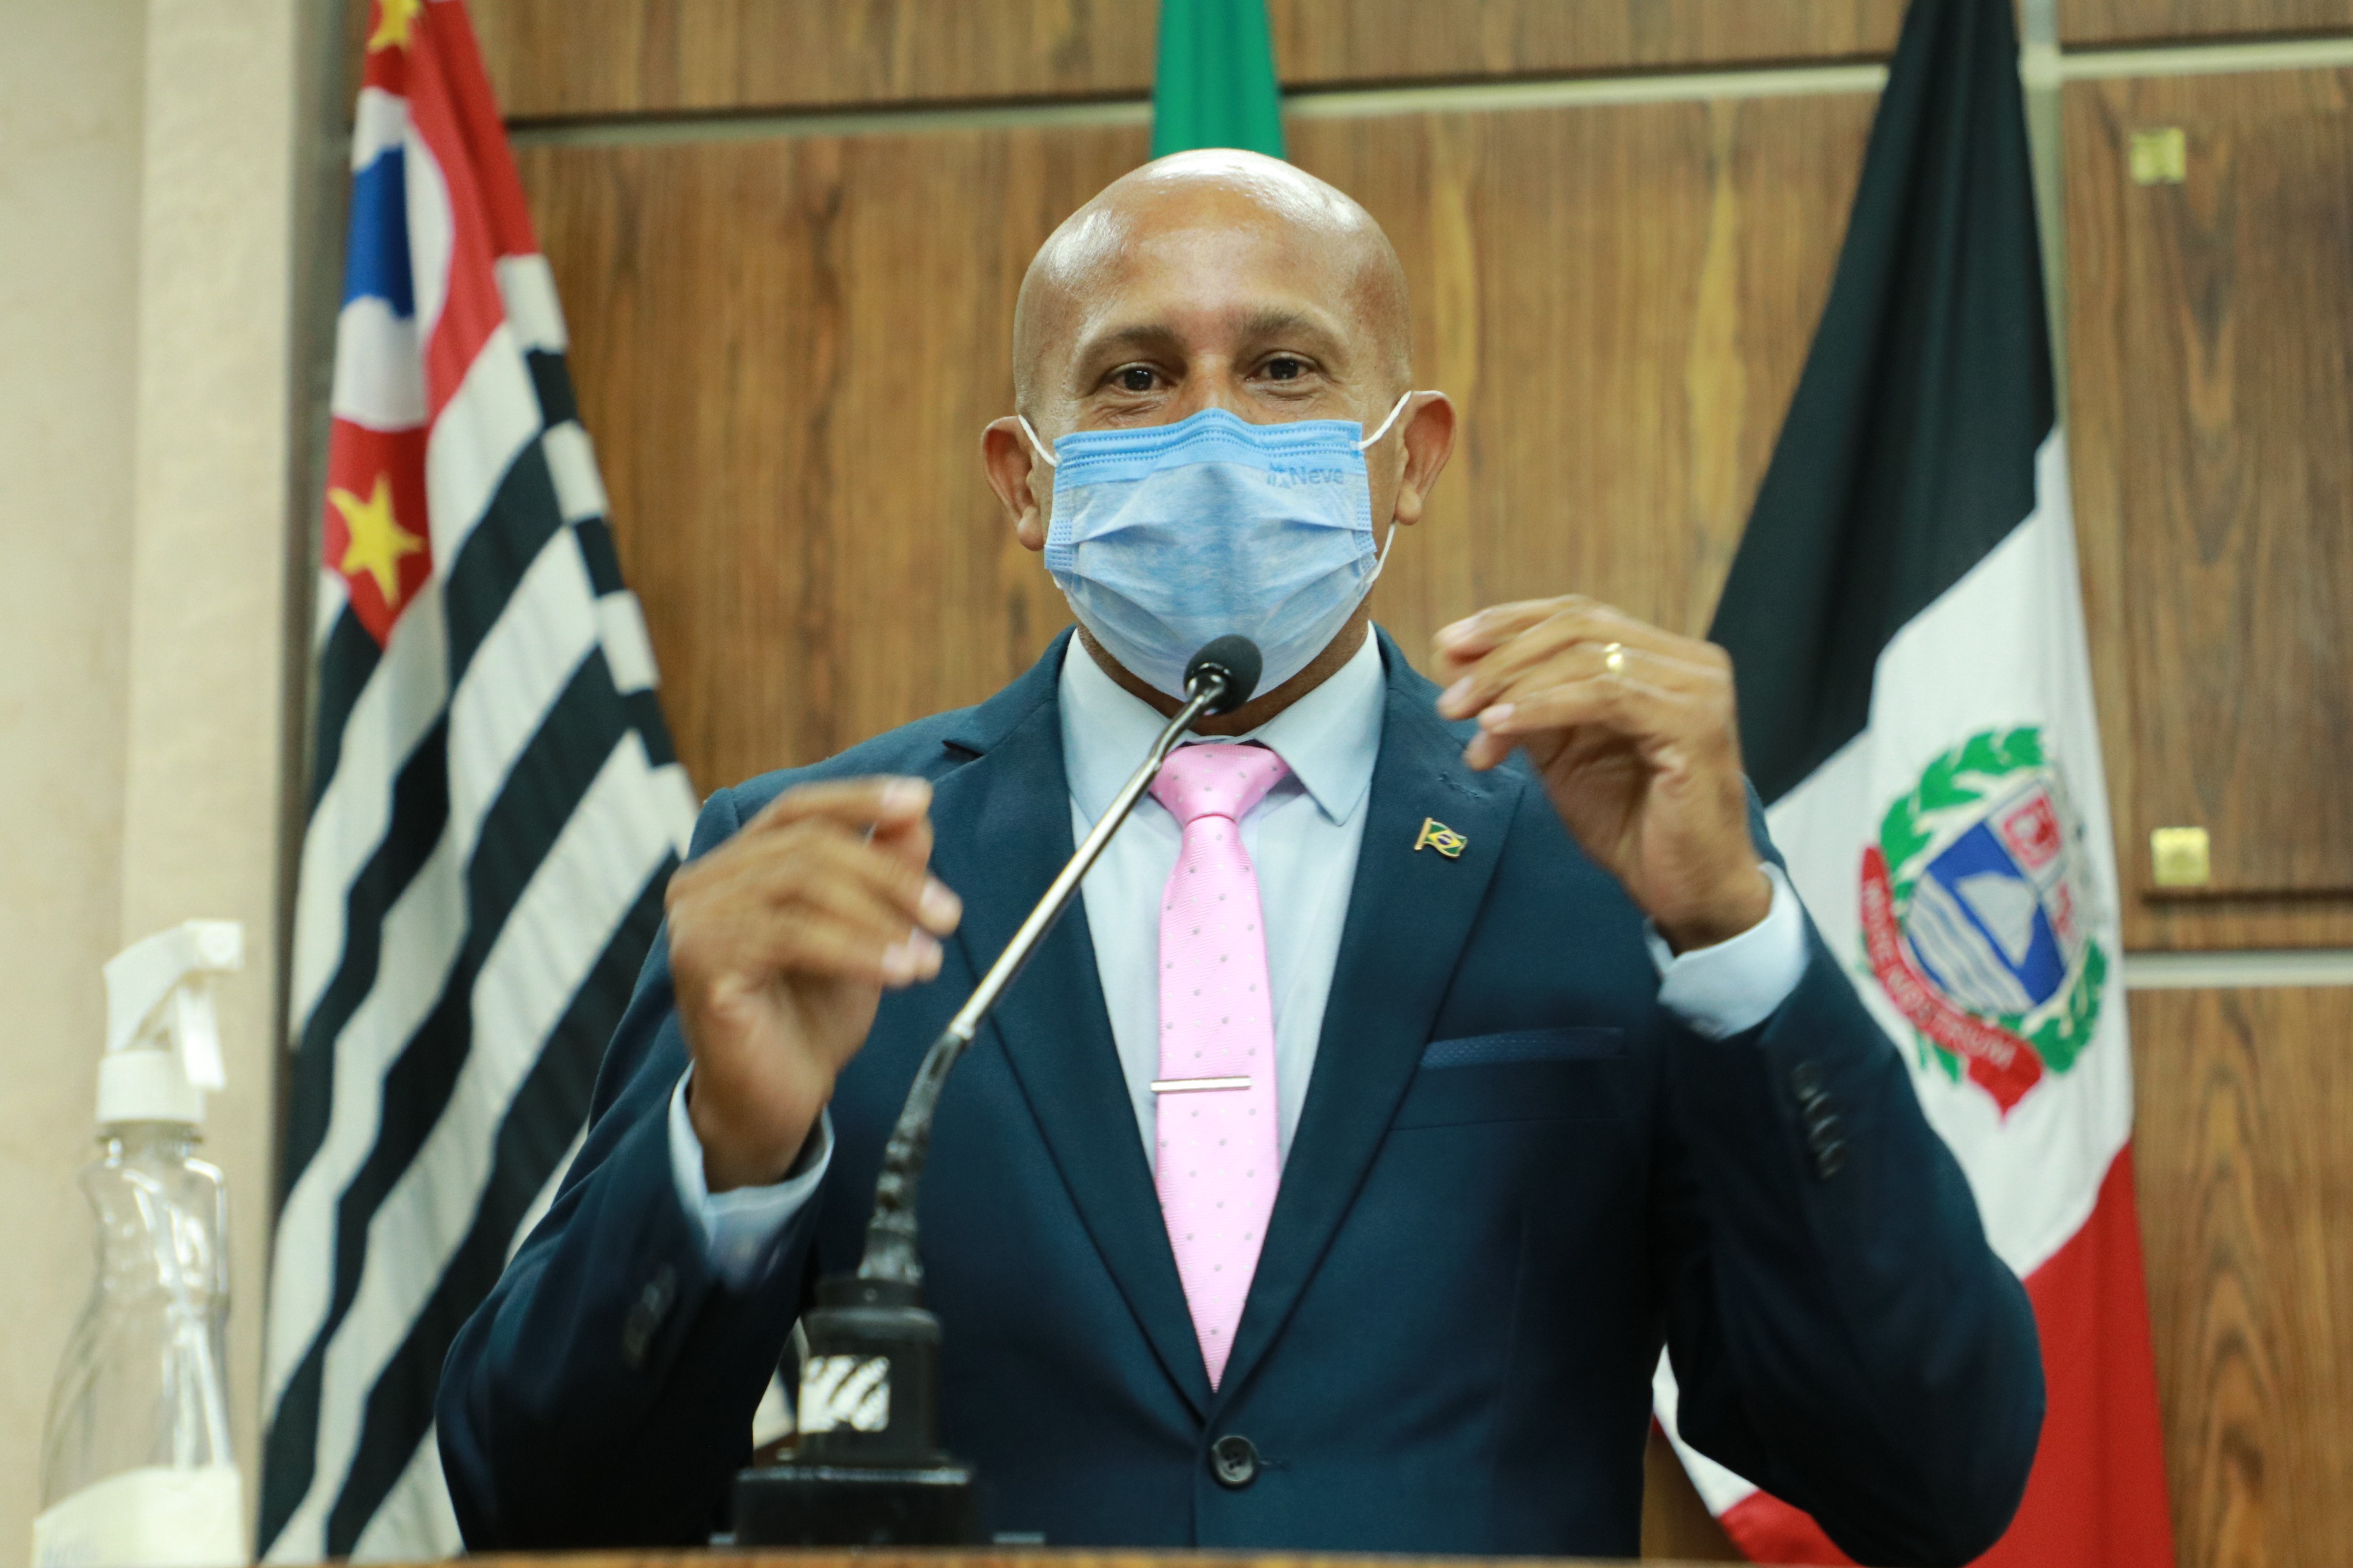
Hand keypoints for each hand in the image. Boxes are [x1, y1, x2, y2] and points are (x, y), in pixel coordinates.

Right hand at [665, 777, 962, 1191]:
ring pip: (803, 884)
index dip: (859, 799)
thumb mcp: (864, 933)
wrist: (772, 1103)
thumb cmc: (810, 1017)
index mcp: (738, 865)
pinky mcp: (701, 963)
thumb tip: (913, 816)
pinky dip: (858, 949)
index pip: (798, 808)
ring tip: (927, 956)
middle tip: (947, 914)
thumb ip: (882, 872)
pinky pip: (793, 935)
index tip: (918, 800)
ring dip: (881, 917)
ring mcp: (696, 920)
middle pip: (809, 845)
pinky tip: (899, 973)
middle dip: (891, 876)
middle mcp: (704, 883)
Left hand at [1434, 598, 1769, 952]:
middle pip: (1576, 626)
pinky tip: (1498, 725)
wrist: (1688, 892)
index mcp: (1661, 658)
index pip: (1575, 615)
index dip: (1506, 622)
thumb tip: (1452, 658)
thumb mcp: (1561, 752)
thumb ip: (1518, 702)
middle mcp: (1688, 662)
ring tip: (1464, 717)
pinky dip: (1541, 706)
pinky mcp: (1695, 724)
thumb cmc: (1631, 825)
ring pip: (1584, 656)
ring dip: (1510, 684)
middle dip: (1499, 655)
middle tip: (1449, 696)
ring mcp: (1698, 688)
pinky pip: (1603, 696)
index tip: (1446, 646)